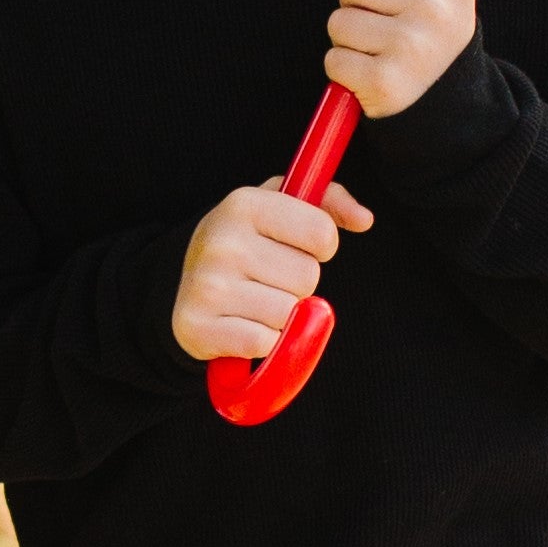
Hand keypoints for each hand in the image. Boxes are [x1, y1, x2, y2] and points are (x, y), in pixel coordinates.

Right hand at [171, 173, 377, 364]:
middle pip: (307, 277)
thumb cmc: (247, 242)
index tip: (295, 247)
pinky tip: (241, 324)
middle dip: (296, 284)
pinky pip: (265, 343)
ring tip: (253, 301)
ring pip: (287, 314)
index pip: (322, 234)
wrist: (183, 285)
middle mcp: (223, 242)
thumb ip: (329, 202)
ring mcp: (208, 286)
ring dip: (280, 316)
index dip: (319, 246)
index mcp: (244, 203)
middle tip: (266, 278)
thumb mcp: (281, 207)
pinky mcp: (197, 327)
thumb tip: (364, 219)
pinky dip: (262, 342)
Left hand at [326, 0, 474, 116]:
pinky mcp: (385, 81)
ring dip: (350, 38)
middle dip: (358, 0)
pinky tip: (372, 75)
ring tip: (381, 50)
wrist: (444, 105)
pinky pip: (334, 57)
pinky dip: (345, 69)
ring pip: (338, 19)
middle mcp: (436, 9)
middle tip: (386, 23)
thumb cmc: (428, 33)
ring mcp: (411, 46)